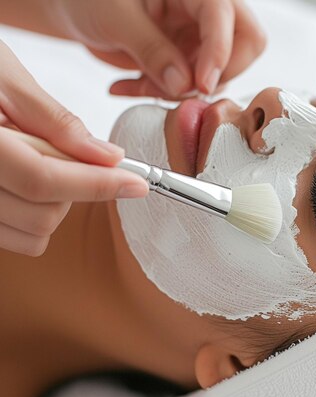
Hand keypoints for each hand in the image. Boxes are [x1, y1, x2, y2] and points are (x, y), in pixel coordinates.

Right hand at [0, 40, 147, 256]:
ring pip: (31, 235)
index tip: (138, 183)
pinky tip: (24, 182)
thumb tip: (109, 157)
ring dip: (53, 205)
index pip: (42, 180)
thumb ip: (55, 121)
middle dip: (74, 188)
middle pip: (42, 214)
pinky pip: (12, 238)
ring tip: (37, 162)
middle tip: (64, 151)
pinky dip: (32, 217)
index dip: (97, 184)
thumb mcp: (3, 75)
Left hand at [54, 0, 265, 98]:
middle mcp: (203, 10)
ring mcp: (197, 36)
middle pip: (247, 43)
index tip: (202, 85)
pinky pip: (192, 87)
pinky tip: (130, 85)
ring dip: (183, 90)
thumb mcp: (115, 18)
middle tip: (187, 88)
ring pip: (221, 73)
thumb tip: (185, 85)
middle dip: (220, 73)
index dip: (219, 52)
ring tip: (138, 84)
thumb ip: (152, 49)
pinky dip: (163, 94)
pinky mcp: (187, 59)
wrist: (71, 9)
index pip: (225, 15)